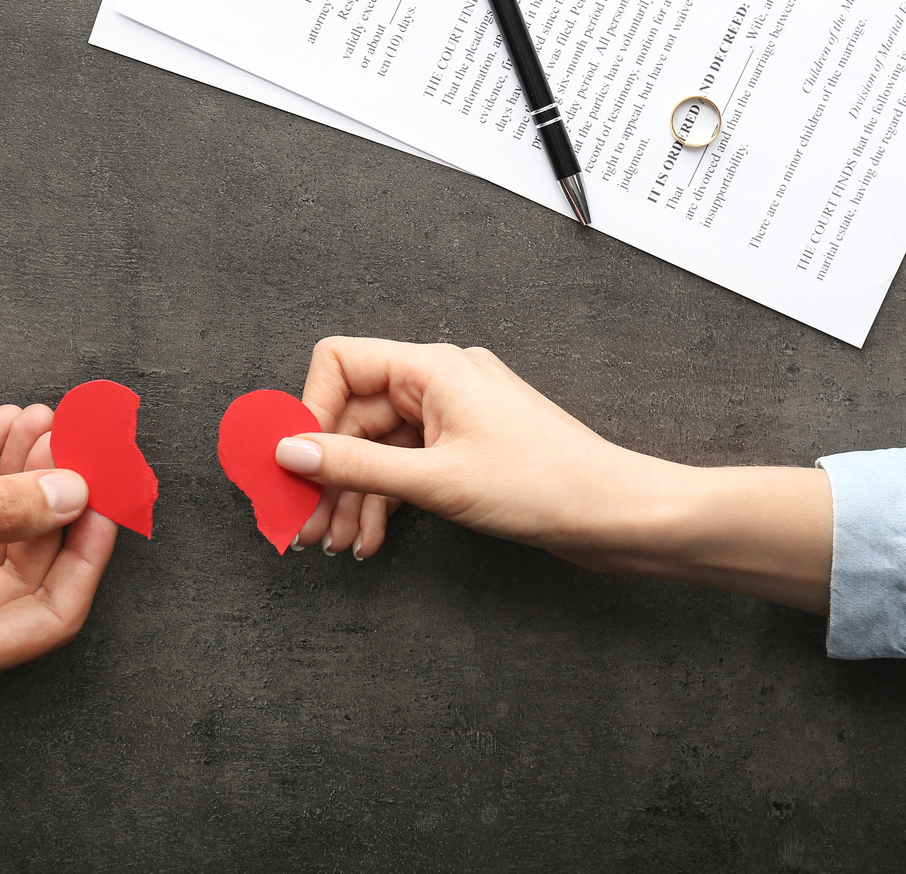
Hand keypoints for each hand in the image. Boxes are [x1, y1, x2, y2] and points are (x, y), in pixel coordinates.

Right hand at [276, 337, 830, 611]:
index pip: (340, 363)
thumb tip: (289, 452)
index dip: (307, 411)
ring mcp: (452, 415)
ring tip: (332, 543)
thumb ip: (354, 466)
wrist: (616, 514)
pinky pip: (404, 466)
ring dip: (349, 495)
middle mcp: (438, 381)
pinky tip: (369, 538)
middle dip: (324, 470)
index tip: (290, 463)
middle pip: (352, 414)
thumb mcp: (435, 480)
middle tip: (299, 522)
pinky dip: (383, 500)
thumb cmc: (544, 485)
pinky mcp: (463, 448)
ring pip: (375, 447)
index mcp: (432, 367)